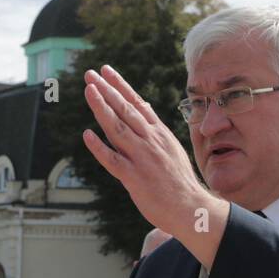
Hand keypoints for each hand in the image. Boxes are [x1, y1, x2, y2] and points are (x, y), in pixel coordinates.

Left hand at [81, 66, 228, 266]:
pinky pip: (113, 160)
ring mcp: (142, 158)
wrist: (191, 208)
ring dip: (102, 108)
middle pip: (125, 110)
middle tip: (90, 74)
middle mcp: (151, 141)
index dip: (120, 85)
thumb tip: (145, 109)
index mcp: (159, 133)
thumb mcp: (171, 148)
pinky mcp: (135, 178)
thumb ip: (155, 131)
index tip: (106, 70)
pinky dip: (100, 148)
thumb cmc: (179, 182)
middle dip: (106, 90)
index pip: (137, 103)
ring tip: (89, 91)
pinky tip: (87, 135)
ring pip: (118, 128)